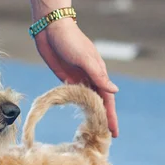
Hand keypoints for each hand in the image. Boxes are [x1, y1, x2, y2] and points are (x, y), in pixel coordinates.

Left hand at [34, 18, 118, 136]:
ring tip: (97, 127)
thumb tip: (114, 91)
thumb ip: (98, 75)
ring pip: (90, 99)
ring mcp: (79, 78)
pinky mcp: (67, 77)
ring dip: (95, 113)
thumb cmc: (69, 40)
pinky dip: (81, 104)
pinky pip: (76, 94)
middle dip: (105, 118)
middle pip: (101, 102)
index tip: (114, 133)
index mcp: (98, 73)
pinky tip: (82, 111)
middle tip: (108, 136)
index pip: (107, 100)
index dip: (110, 117)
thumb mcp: (84, 58)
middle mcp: (91, 77)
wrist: (50, 28)